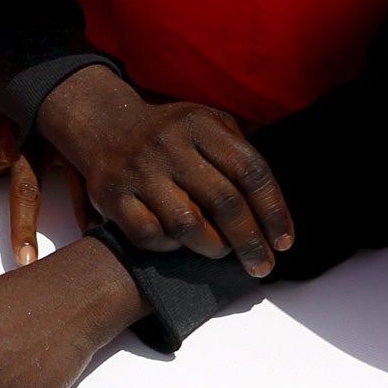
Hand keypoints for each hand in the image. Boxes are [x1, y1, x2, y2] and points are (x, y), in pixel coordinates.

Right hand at [37, 66, 292, 276]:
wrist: (103, 123)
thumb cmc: (171, 134)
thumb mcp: (208, 123)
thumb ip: (239, 155)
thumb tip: (272, 215)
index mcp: (200, 124)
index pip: (250, 171)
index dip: (273, 211)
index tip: (283, 242)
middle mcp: (169, 144)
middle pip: (225, 202)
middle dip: (251, 242)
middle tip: (263, 265)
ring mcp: (139, 170)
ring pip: (189, 225)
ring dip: (213, 247)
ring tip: (221, 252)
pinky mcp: (112, 195)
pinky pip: (151, 235)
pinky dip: (171, 247)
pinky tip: (178, 243)